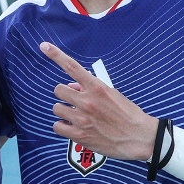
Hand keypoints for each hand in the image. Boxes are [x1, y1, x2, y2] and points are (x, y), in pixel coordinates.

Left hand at [40, 42, 156, 160]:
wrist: (139, 138)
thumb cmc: (128, 115)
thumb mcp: (113, 94)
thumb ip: (91, 88)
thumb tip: (73, 87)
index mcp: (97, 88)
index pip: (72, 67)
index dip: (56, 55)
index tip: (44, 46)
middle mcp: (87, 101)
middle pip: (59, 90)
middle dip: (65, 95)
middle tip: (74, 101)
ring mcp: (82, 118)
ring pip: (56, 108)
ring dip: (64, 110)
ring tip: (75, 115)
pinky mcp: (79, 135)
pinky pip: (57, 126)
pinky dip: (63, 126)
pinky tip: (72, 127)